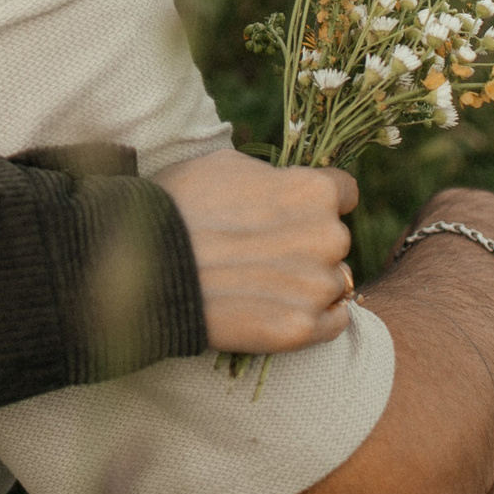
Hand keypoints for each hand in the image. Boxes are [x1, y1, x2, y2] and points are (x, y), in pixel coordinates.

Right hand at [154, 148, 359, 353]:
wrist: (150, 266)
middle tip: (260, 251)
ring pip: (331, 282)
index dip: (313, 203)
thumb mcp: (227, 165)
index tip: (290, 213)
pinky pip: (333, 322)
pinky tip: (274, 307)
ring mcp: (317, 286)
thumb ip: (273, 177)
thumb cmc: (179, 204)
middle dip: (307, 244)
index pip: (344, 192)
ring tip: (257, 283)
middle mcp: (329, 236)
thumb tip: (284, 184)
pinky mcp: (302, 328)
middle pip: (335, 240)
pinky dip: (311, 317)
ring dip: (306, 283)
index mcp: (313, 190)